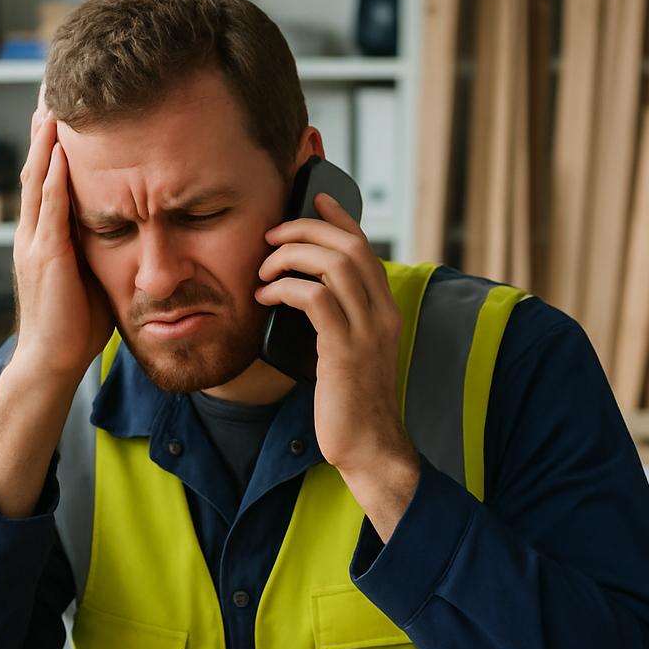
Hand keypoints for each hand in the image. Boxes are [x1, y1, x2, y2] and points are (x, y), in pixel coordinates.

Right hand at [0, 95, 113, 519]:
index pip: (49, 176)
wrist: (53, 360)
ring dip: (45, 140)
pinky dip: (52, 175)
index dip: (55, 141)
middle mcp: (35, 231)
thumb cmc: (78, 324)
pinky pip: (47, 206)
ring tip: (50, 102)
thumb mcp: (94, 274)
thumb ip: (104, 248)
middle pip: (37, 165)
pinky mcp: (46, 256)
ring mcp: (36, 241)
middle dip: (44, 128)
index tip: (63, 107)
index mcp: (46, 234)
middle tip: (50, 86)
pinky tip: (60, 149)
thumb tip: (133, 229)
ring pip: (37, 178)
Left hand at [255, 194, 419, 539]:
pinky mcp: (345, 350)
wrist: (368, 447)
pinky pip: (315, 298)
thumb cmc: (350, 403)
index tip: (312, 201)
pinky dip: (285, 287)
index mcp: (384, 309)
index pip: (364, 247)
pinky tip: (266, 295)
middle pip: (349, 246)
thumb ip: (335, 320)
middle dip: (304, 230)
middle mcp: (382, 313)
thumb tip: (301, 293)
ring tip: (263, 269)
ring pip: (333, 264)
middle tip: (271, 236)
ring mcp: (367, 331)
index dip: (339, 218)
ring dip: (290, 256)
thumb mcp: (347, 351)